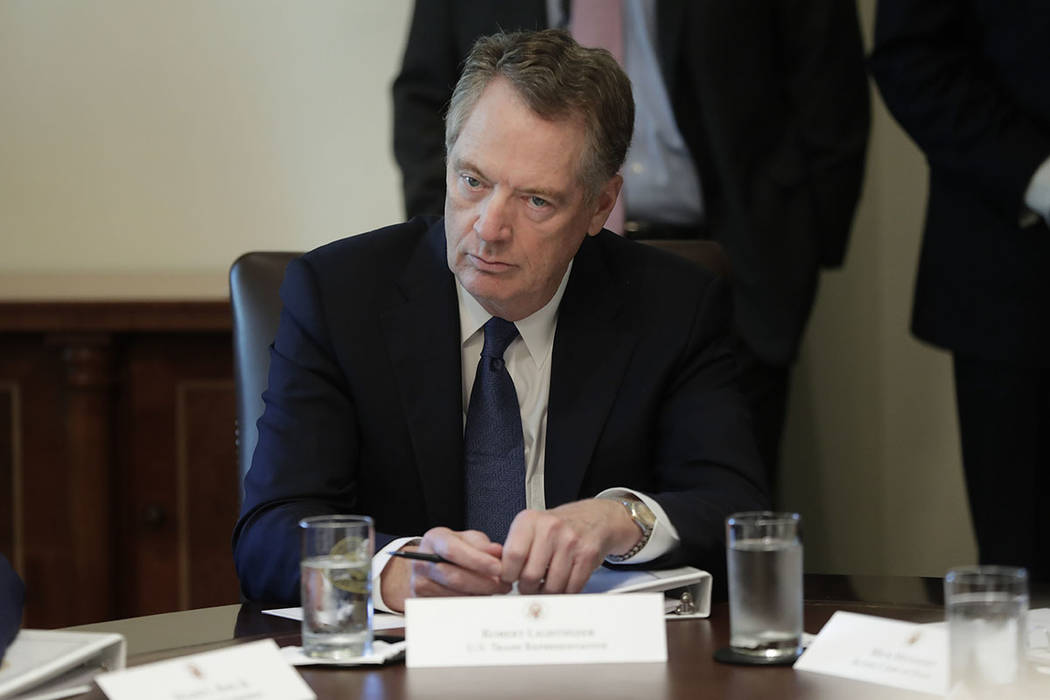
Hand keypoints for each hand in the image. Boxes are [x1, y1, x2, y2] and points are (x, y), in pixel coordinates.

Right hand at [379, 527, 510, 611]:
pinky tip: (482, 596)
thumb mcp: (468, 539)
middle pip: (454, 577)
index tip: (498, 568)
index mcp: (433, 540)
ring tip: (496, 590)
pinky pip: (452, 606)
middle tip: (504, 585)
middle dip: (484, 583)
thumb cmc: (452, 550)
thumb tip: (498, 552)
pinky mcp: (424, 602)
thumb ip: (483, 545)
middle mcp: (422, 562)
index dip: (477, 561)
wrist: (430, 564)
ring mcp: (420, 584)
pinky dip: (471, 602)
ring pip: (455, 595)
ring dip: (480, 594)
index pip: (453, 551)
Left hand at [500, 499, 640, 594]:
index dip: (508, 575)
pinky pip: (571, 588)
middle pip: (530, 576)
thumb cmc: (558, 527)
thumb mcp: (531, 527)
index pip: (511, 557)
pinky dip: (564, 593)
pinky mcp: (587, 555)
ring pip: (551, 586)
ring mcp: (570, 541)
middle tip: (528, 586)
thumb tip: (497, 577)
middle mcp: (550, 528)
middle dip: (527, 588)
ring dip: (546, 593)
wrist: (594, 518)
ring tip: (544, 586)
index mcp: (530, 520)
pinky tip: (561, 585)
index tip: (510, 580)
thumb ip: (514, 548)